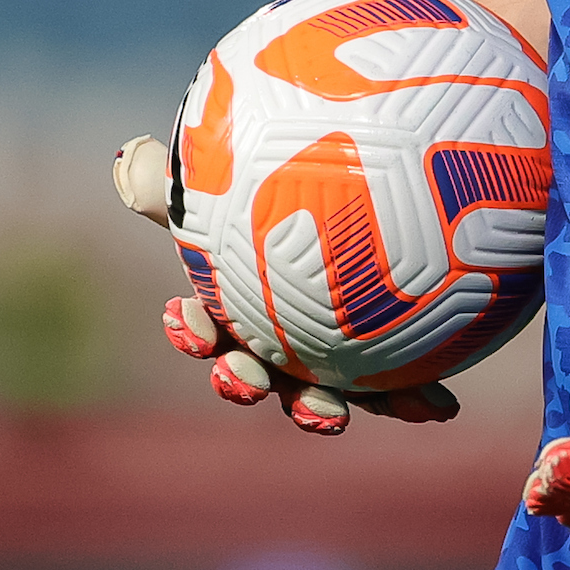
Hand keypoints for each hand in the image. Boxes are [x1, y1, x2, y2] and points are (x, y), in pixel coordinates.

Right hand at [112, 134, 460, 435]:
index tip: (190, 322)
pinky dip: (413, 398)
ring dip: (317, 409)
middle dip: (241, 383)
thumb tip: (127, 155)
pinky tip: (441, 406)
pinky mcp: (387, 356)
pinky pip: (397, 385)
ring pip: (318, 392)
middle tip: (244, 380)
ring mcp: (331, 350)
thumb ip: (189, 174)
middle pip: (251, 370)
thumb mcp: (237, 175)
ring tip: (331, 414)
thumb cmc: (288, 180)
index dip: (191, 329)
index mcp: (237, 299)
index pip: (202, 319)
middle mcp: (278, 334)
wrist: (379, 178)